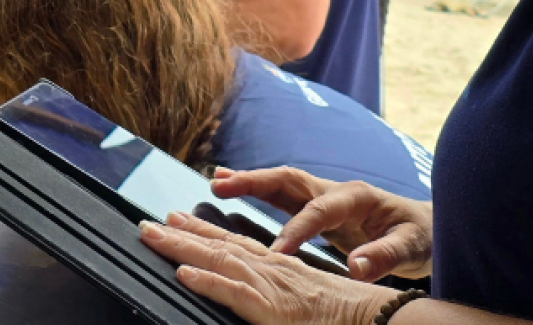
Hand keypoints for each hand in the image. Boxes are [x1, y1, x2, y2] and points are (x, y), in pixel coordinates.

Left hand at [140, 213, 395, 324]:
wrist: (385, 321)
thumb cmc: (350, 317)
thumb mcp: (309, 304)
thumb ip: (282, 297)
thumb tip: (266, 301)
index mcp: (281, 269)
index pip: (234, 243)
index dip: (203, 231)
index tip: (175, 219)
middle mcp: (273, 269)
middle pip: (219, 244)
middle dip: (181, 233)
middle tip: (147, 222)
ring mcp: (272, 286)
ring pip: (219, 260)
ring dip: (181, 248)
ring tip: (152, 235)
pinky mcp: (274, 309)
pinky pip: (235, 293)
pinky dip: (207, 281)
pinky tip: (182, 274)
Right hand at [211, 167, 432, 281]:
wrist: (428, 227)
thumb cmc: (422, 237)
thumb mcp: (413, 248)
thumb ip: (384, 255)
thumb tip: (356, 266)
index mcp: (357, 197)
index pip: (319, 212)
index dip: (297, 230)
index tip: (276, 252)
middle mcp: (334, 190)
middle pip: (289, 180)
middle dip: (255, 183)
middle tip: (221, 185)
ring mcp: (324, 195)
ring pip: (280, 184)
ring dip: (248, 181)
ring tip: (216, 181)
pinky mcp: (317, 206)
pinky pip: (282, 196)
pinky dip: (256, 190)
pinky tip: (230, 187)